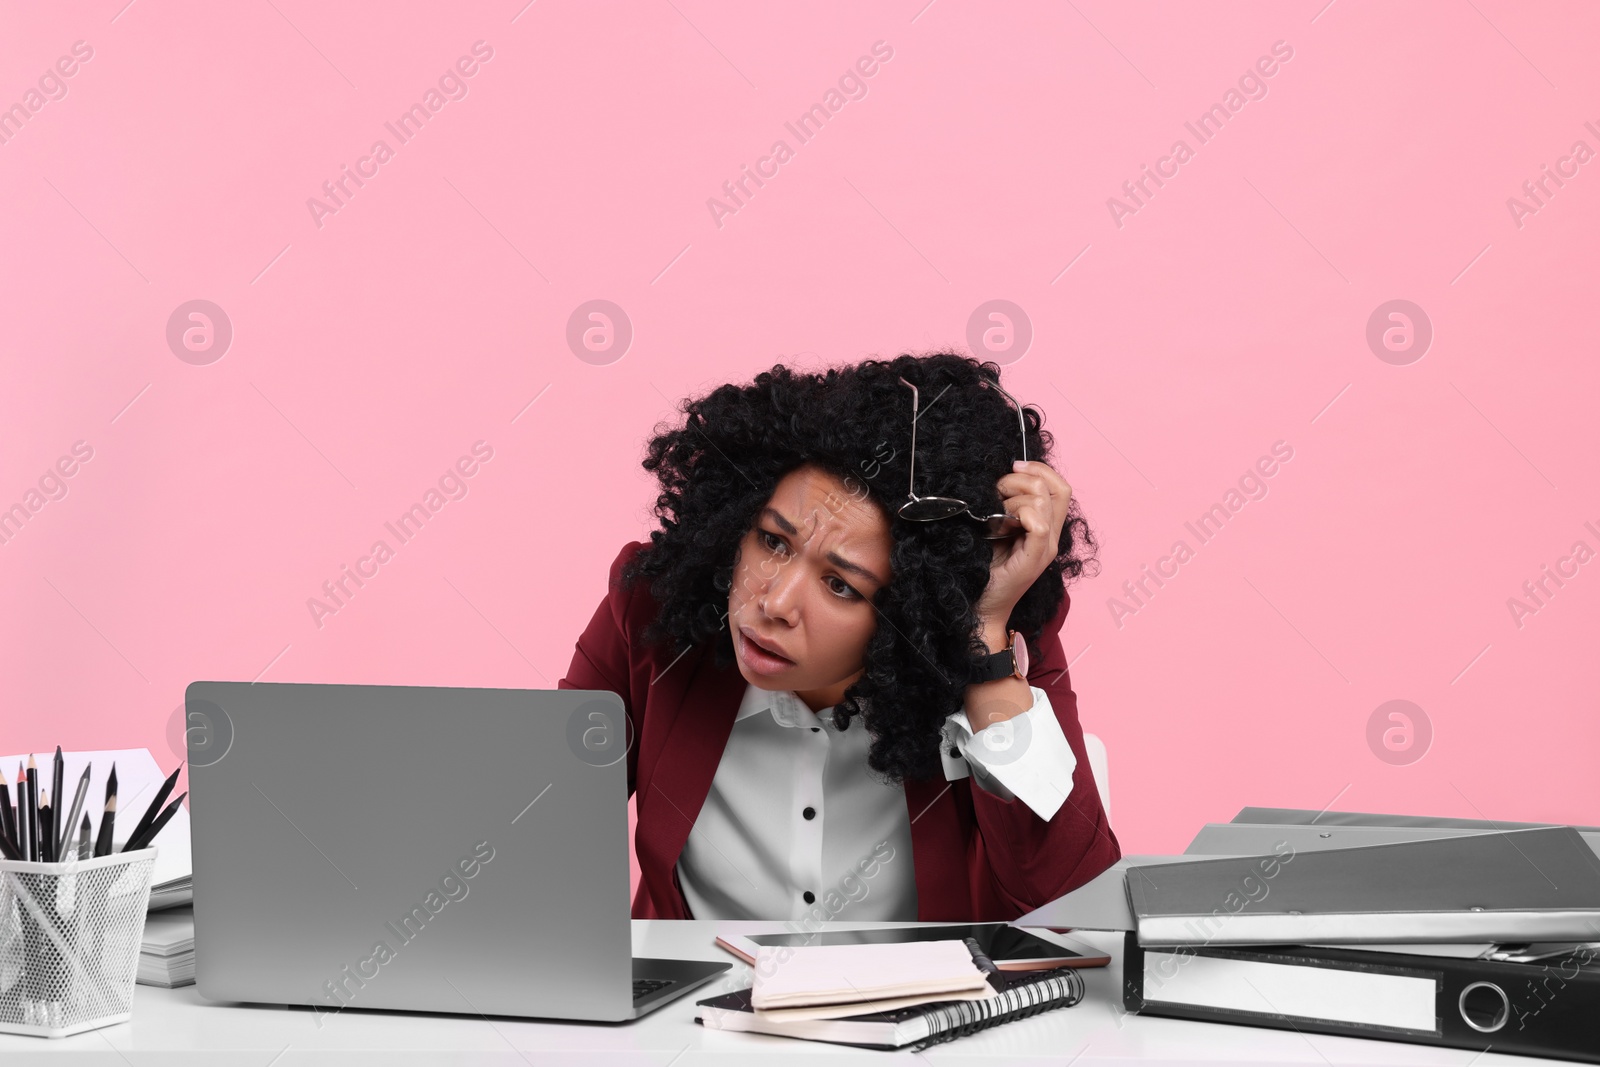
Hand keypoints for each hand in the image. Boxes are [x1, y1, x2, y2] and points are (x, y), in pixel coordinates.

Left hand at [974, 460, 1071, 640]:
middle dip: (1020, 480)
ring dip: (1012, 500)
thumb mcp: (996, 528)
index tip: (1013, 465)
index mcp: (1046, 527)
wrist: (981, 606)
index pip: (1060, 487)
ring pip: (1042, 502)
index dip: (1040, 469)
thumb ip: (1006, 506)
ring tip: (994, 517)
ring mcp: (1045, 549)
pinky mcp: (1033, 560)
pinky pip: (1038, 525)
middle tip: (997, 492)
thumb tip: (1001, 476)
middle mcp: (1051, 537)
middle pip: (1056, 489)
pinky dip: (1020, 516)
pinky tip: (1002, 525)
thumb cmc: (984, 567)